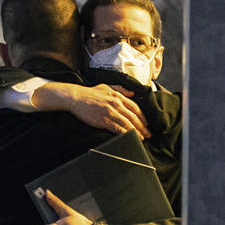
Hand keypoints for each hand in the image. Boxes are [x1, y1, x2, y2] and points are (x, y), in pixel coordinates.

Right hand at [33, 82, 150, 139]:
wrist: (76, 97)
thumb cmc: (90, 93)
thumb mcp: (106, 87)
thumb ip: (120, 89)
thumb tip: (132, 93)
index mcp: (118, 96)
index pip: (135, 107)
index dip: (142, 116)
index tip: (147, 123)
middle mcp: (116, 104)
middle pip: (134, 117)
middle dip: (143, 127)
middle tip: (148, 134)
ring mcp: (110, 112)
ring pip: (128, 124)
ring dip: (137, 132)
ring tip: (142, 138)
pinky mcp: (104, 120)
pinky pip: (118, 129)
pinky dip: (126, 134)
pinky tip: (131, 138)